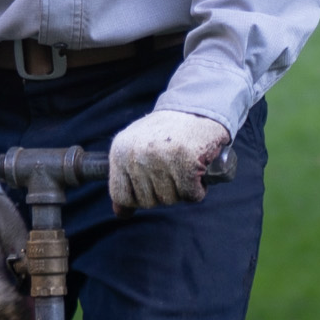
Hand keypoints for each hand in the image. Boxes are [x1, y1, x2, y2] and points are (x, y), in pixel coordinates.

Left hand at [108, 110, 230, 212]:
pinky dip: (198, 189)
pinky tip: (197, 171)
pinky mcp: (187, 161)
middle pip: (148, 201)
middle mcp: (137, 154)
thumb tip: (120, 213)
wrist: (198, 107)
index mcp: (120, 150)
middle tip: (173, 169)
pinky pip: (191, 195)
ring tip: (185, 166)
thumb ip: (125, 177)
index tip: (152, 185)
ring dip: (182, 189)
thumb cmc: (167, 132)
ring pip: (170, 200)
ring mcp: (161, 157)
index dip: (138, 198)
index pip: (120, 195)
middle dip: (164, 191)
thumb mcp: (136, 147)